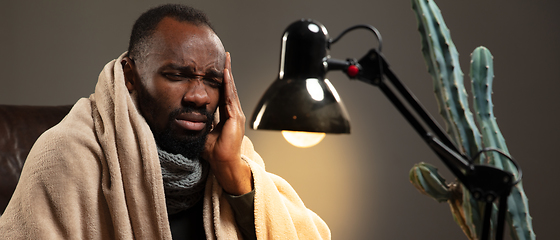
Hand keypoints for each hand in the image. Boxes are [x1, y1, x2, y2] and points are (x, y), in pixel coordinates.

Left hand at [203, 52, 251, 194]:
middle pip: (230, 87)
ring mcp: (236, 115)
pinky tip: (225, 75)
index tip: (218, 67)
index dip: (222, 79)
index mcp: (227, 115)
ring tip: (225, 60)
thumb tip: (186, 116)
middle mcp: (234, 113)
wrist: (223, 164)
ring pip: (231, 90)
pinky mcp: (236, 118)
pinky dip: (228, 85)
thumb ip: (199, 122)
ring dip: (228, 74)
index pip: (224, 93)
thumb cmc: (213, 152)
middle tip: (225, 56)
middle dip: (227, 71)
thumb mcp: (203, 132)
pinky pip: (230, 98)